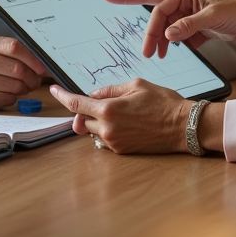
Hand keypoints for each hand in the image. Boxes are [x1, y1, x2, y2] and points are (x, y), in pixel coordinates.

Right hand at [0, 34, 45, 109]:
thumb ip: (9, 50)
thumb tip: (39, 63)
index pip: (15, 48)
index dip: (33, 59)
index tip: (42, 68)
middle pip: (18, 69)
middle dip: (32, 77)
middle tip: (36, 81)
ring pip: (16, 86)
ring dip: (25, 88)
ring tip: (23, 87)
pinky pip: (8, 99)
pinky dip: (14, 97)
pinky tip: (10, 93)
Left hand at [49, 79, 197, 153]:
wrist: (182, 126)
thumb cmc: (163, 102)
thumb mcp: (137, 85)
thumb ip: (111, 89)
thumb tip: (95, 94)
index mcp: (109, 109)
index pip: (76, 103)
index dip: (62, 96)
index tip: (53, 89)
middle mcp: (107, 128)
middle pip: (81, 120)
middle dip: (86, 110)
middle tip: (101, 101)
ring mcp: (114, 142)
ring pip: (92, 131)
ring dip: (97, 121)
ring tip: (120, 112)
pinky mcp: (122, 151)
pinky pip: (105, 139)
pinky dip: (108, 130)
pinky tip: (127, 123)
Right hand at [104, 0, 235, 59]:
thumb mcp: (213, 18)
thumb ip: (188, 26)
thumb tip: (168, 35)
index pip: (158, 3)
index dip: (133, 5)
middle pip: (158, 15)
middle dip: (150, 33)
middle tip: (146, 52)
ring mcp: (190, 12)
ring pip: (167, 27)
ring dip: (162, 41)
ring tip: (161, 56)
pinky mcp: (196, 25)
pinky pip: (177, 35)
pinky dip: (174, 44)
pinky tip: (173, 52)